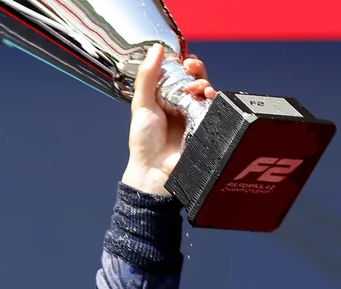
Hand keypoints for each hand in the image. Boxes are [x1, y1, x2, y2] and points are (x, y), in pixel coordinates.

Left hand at [121, 43, 215, 195]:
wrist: (153, 169)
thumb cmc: (144, 142)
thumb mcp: (142, 105)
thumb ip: (148, 77)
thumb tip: (156, 48)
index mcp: (167, 99)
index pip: (181, 75)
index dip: (185, 65)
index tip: (184, 61)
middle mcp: (183, 106)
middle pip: (198, 80)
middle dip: (198, 71)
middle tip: (191, 69)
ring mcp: (196, 116)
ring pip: (209, 92)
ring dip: (205, 84)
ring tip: (196, 88)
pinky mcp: (207, 126)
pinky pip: (217, 108)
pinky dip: (215, 99)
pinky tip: (208, 97)